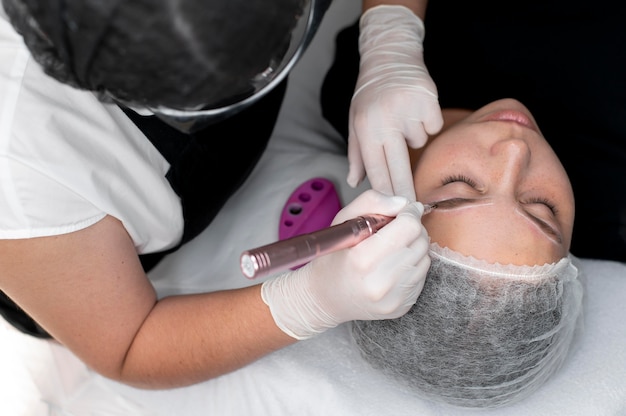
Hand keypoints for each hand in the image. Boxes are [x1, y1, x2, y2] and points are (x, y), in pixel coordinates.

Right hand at [261, 190, 430, 339]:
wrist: (325, 298)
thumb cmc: (333, 256)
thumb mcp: (343, 221)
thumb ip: (372, 202)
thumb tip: (404, 203)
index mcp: (363, 259)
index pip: (409, 227)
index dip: (409, 213)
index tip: (404, 210)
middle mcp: (381, 283)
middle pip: (420, 242)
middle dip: (412, 229)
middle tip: (396, 229)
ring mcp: (394, 299)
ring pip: (425, 258)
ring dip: (413, 247)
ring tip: (392, 248)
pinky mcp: (402, 307)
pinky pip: (422, 276)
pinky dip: (412, 265)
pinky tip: (394, 265)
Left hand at [348, 5, 442, 199]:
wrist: (389, 56)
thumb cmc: (370, 94)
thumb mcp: (356, 122)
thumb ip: (357, 155)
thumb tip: (355, 182)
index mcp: (365, 128)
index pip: (376, 169)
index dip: (386, 193)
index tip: (393, 212)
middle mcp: (386, 120)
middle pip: (398, 167)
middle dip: (406, 191)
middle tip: (413, 210)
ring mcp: (408, 110)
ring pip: (417, 143)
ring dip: (412, 136)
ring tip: (402, 116)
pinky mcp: (428, 101)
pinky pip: (432, 128)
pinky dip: (427, 123)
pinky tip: (415, 110)